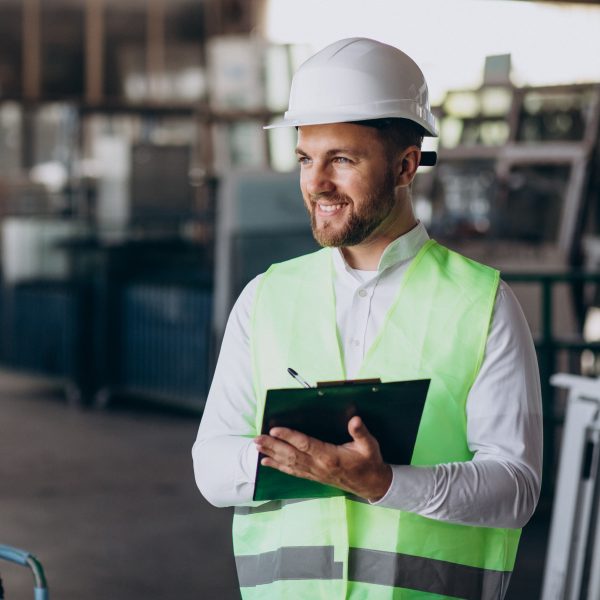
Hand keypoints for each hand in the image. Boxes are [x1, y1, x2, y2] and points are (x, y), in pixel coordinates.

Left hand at [254, 416, 391, 501]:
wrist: (371, 484)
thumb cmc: (369, 462)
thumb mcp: (370, 446)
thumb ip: (361, 433)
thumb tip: (355, 420)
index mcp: (330, 456)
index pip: (305, 444)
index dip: (289, 437)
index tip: (274, 429)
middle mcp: (319, 466)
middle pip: (291, 454)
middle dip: (272, 446)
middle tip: (257, 439)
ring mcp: (314, 473)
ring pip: (289, 463)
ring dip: (271, 455)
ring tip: (256, 448)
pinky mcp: (313, 476)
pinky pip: (293, 471)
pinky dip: (278, 466)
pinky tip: (266, 463)